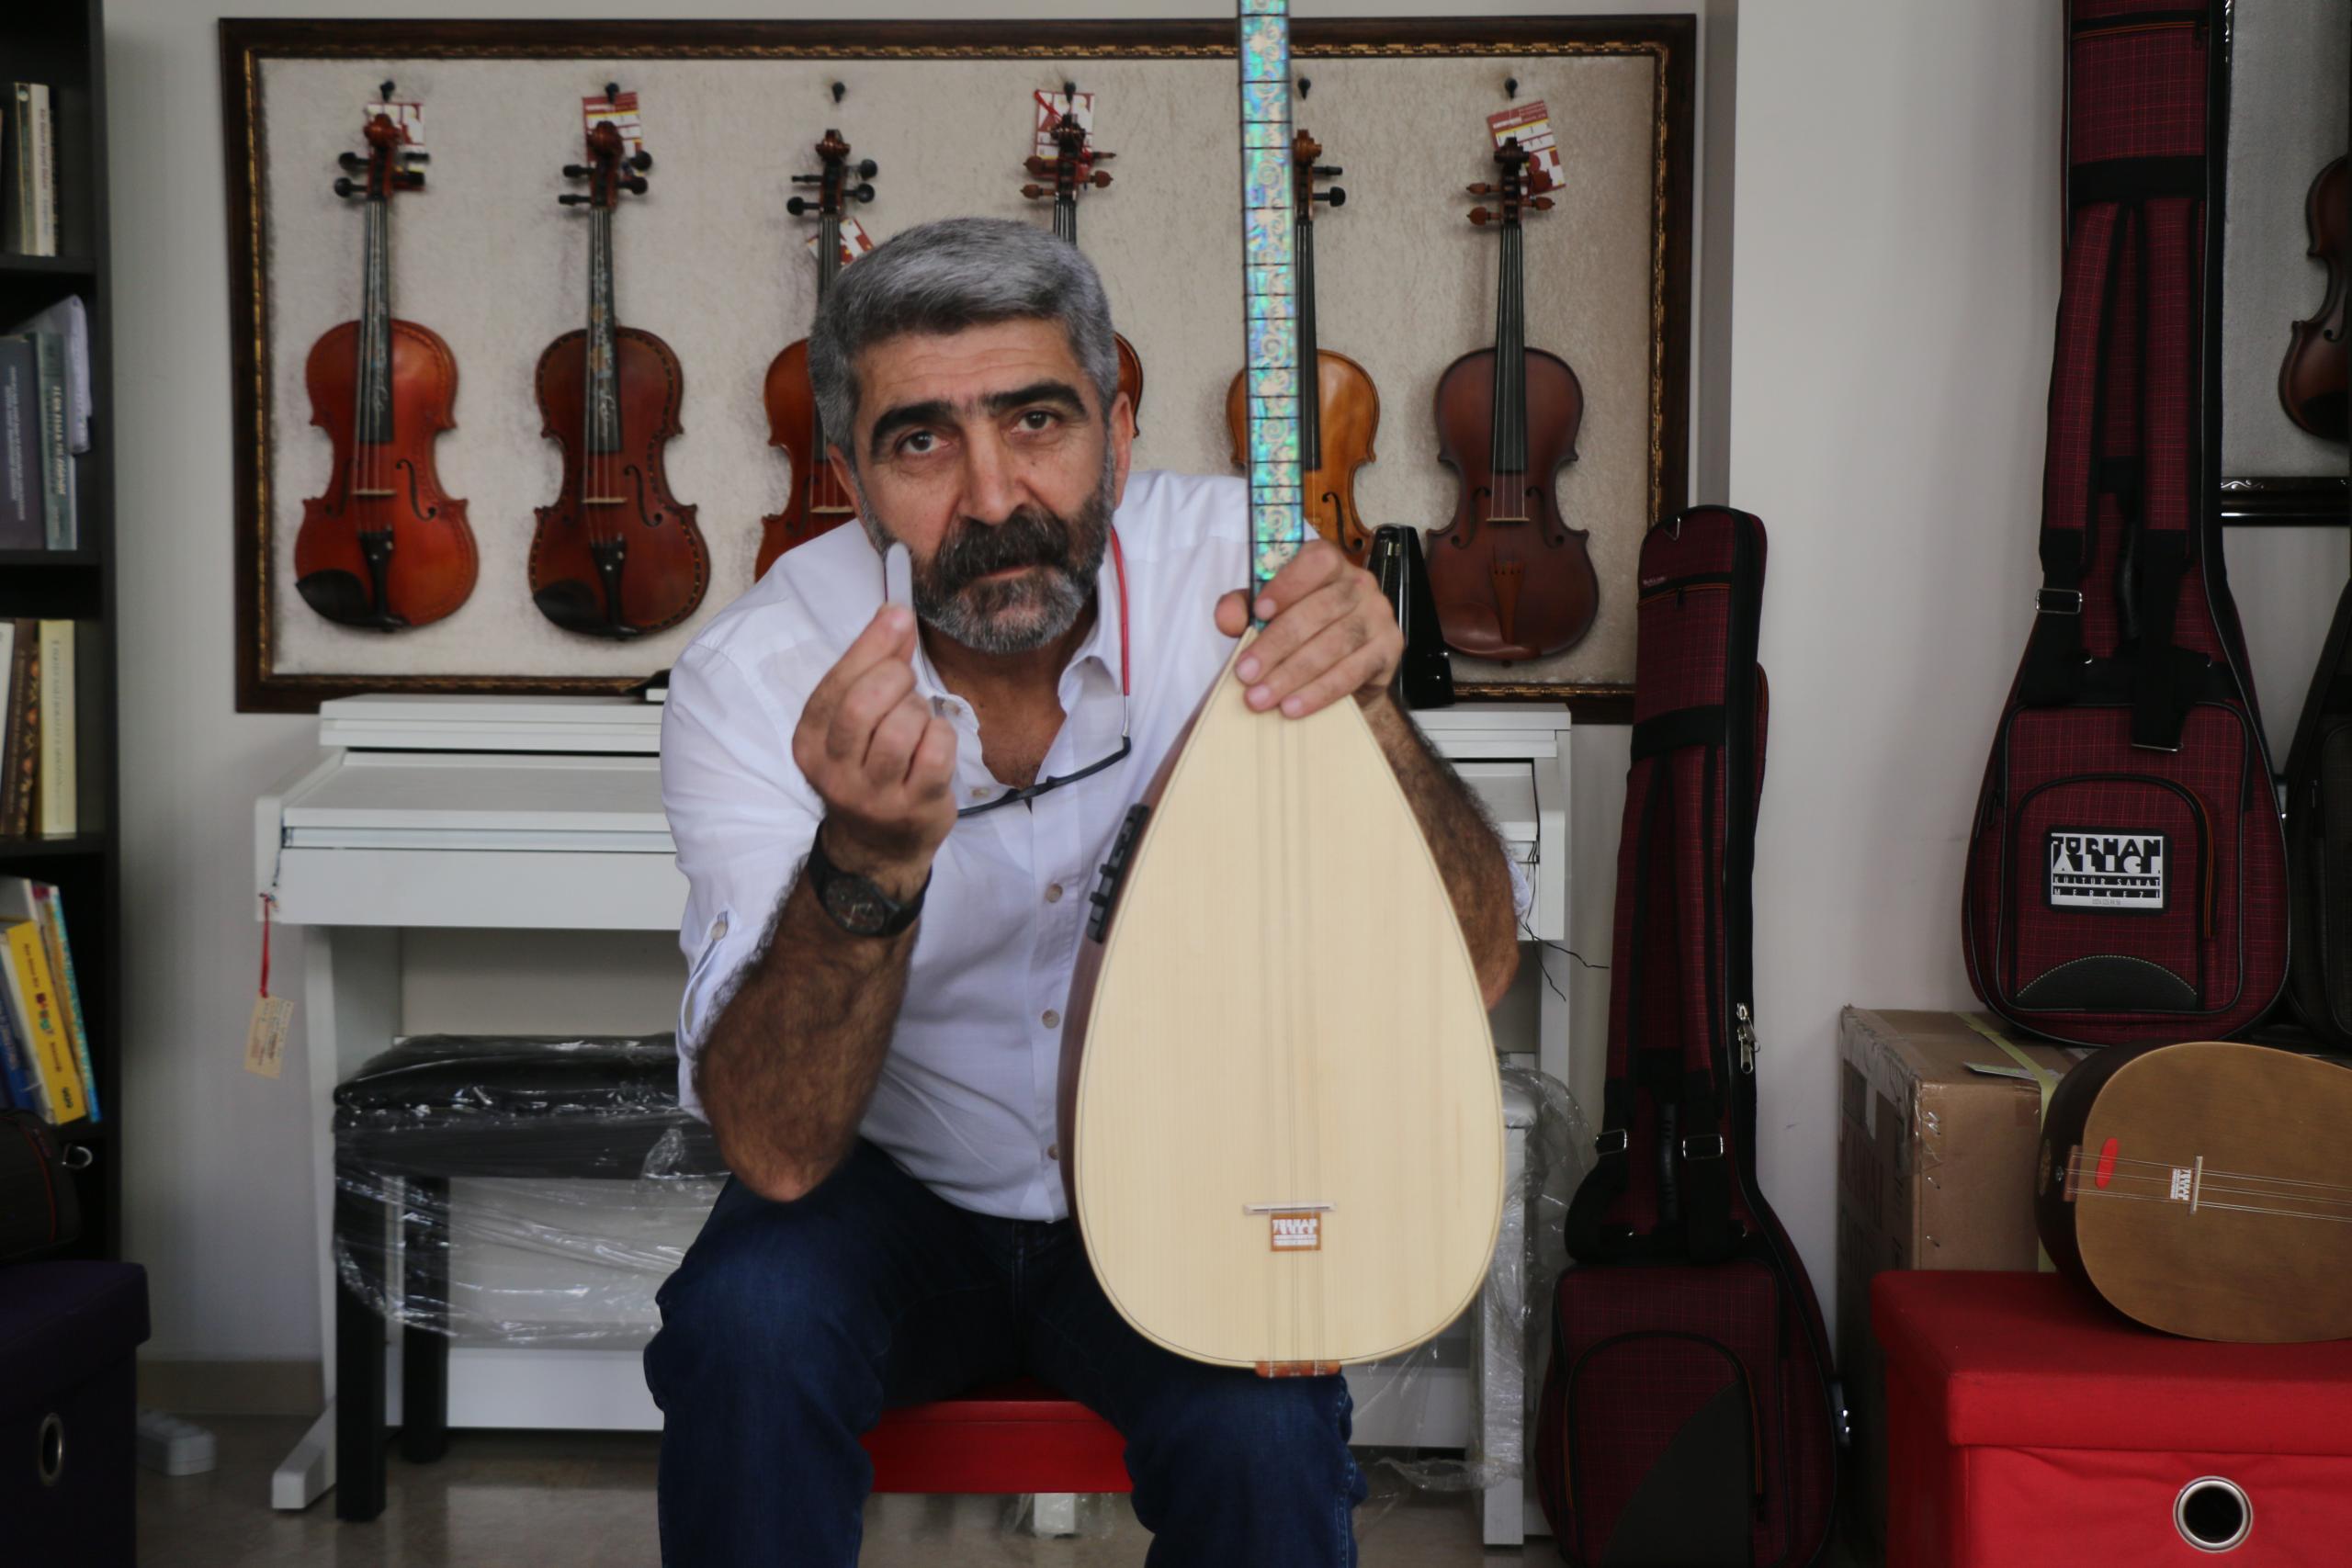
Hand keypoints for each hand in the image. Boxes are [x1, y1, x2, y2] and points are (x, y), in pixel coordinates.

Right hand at [791, 605, 957, 890]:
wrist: (876, 847)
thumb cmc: (869, 768)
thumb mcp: (855, 720)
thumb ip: (872, 666)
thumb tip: (895, 614)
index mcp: (809, 741)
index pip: (836, 684)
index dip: (872, 644)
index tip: (898, 616)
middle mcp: (833, 770)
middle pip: (865, 703)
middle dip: (896, 679)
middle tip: (906, 688)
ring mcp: (872, 793)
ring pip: (903, 727)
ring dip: (920, 712)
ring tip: (917, 723)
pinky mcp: (912, 807)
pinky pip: (935, 752)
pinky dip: (942, 736)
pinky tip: (935, 743)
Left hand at [1213, 540, 1402, 717]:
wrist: (1347, 674)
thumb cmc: (1303, 633)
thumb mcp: (1267, 614)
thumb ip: (1244, 609)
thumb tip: (1226, 619)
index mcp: (1331, 565)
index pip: (1317, 561)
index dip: (1288, 584)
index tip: (1259, 612)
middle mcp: (1360, 584)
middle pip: (1321, 609)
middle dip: (1277, 644)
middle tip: (1245, 674)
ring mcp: (1378, 616)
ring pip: (1335, 643)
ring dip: (1293, 674)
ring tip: (1261, 697)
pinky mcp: (1388, 650)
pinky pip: (1352, 672)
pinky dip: (1319, 692)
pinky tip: (1293, 706)